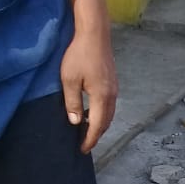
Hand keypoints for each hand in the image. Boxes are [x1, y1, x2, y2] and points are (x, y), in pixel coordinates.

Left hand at [60, 26, 117, 152]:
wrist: (95, 34)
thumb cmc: (79, 54)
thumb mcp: (69, 79)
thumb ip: (73, 102)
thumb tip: (76, 122)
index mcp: (102, 97)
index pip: (97, 126)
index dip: (90, 140)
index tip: (82, 149)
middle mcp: (112, 96)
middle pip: (106, 123)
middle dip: (96, 135)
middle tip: (84, 143)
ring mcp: (114, 89)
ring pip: (109, 115)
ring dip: (100, 125)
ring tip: (87, 131)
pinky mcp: (112, 83)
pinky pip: (109, 105)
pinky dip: (102, 114)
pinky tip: (92, 113)